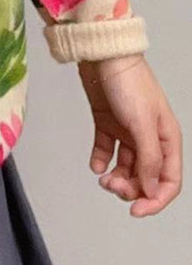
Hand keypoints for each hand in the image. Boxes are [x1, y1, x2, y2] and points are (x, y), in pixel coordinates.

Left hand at [78, 54, 181, 216]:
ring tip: (102, 177)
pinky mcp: (108, 123)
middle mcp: (150, 137)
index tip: (135, 210)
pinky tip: (95, 164)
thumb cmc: (128, 82)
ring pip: (126, 167)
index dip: (155, 199)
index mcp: (167, 138)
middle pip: (146, 177)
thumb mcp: (142, 124)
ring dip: (116, 178)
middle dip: (131, 188)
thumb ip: (148, 159)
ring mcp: (128, 131)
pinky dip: (100, 160)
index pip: (169, 180)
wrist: (102, 54)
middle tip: (113, 185)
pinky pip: (106, 150)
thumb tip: (150, 189)